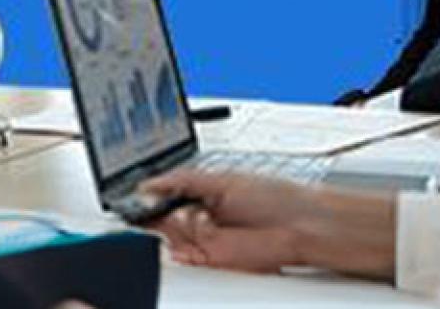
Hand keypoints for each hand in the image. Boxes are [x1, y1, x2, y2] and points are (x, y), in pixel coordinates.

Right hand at [137, 171, 396, 280]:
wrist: (301, 227)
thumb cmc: (275, 198)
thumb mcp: (222, 180)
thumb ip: (182, 181)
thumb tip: (149, 184)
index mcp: (200, 192)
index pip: (161, 193)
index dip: (147, 194)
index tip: (138, 193)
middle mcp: (200, 217)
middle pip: (159, 216)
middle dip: (158, 210)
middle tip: (172, 204)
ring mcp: (205, 239)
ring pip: (170, 234)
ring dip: (179, 225)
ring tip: (202, 217)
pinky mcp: (211, 260)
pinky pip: (185, 253)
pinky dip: (189, 242)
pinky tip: (205, 231)